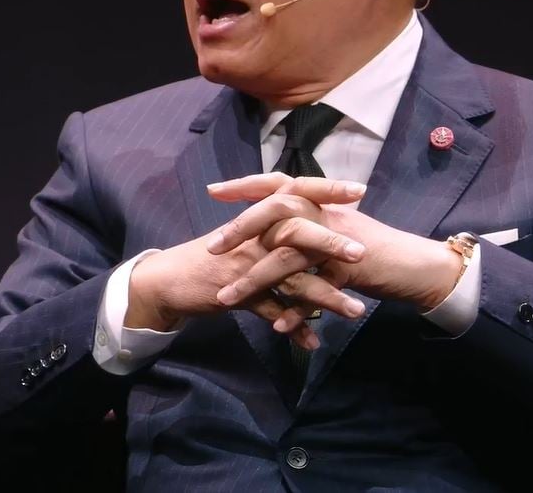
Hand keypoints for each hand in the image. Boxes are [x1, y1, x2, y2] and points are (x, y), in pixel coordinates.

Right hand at [127, 177, 368, 348]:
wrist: (170, 280)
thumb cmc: (213, 256)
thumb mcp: (245, 235)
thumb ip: (275, 227)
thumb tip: (312, 220)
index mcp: (260, 217)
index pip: (296, 193)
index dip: (327, 190)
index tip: (360, 190)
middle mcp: (255, 237)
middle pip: (298, 234)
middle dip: (332, 244)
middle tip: (362, 254)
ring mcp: (246, 265)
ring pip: (291, 279)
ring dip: (325, 297)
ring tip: (355, 311)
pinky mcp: (238, 294)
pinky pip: (271, 312)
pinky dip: (293, 328)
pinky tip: (313, 342)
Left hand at [206, 173, 463, 333]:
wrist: (417, 265)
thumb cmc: (376, 249)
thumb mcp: (339, 230)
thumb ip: (309, 226)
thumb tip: (277, 229)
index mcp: (321, 202)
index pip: (278, 184)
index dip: (246, 186)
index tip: (214, 190)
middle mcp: (327, 214)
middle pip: (276, 212)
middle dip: (240, 230)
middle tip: (211, 247)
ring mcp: (338, 241)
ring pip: (287, 257)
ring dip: (255, 280)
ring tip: (226, 299)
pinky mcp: (349, 270)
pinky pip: (314, 291)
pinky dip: (295, 310)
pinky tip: (276, 326)